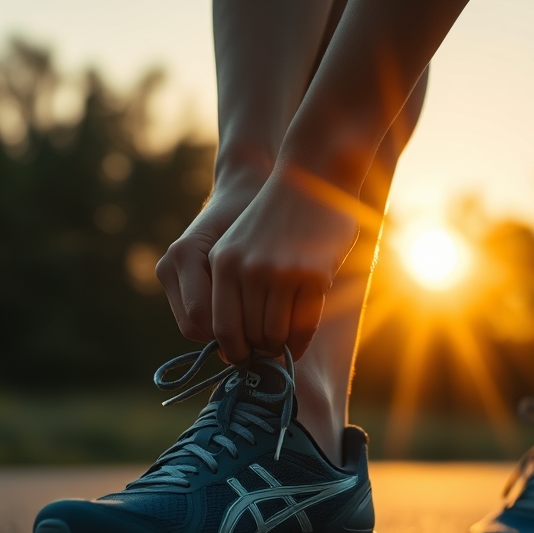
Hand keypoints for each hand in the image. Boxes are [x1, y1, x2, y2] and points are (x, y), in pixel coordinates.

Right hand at [155, 175, 263, 344]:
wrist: (242, 192)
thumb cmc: (259, 215)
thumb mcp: (261, 247)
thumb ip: (253, 284)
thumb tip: (263, 333)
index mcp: (185, 252)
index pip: (201, 316)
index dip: (233, 337)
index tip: (269, 343)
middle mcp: (170, 262)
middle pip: (193, 327)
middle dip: (229, 340)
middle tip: (265, 345)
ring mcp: (167, 270)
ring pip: (192, 328)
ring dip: (223, 334)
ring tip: (257, 331)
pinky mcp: (172, 279)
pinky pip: (193, 318)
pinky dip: (217, 324)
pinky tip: (244, 318)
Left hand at [206, 169, 361, 362]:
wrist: (312, 176)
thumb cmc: (274, 219)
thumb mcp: (236, 244)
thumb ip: (228, 286)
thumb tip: (229, 343)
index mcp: (222, 263)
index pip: (220, 328)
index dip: (232, 349)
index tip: (242, 356)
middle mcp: (247, 269)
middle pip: (249, 336)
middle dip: (258, 350)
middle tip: (266, 353)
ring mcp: (281, 273)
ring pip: (276, 334)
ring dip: (281, 347)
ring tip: (283, 345)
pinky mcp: (313, 275)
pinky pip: (305, 325)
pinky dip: (302, 340)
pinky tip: (301, 339)